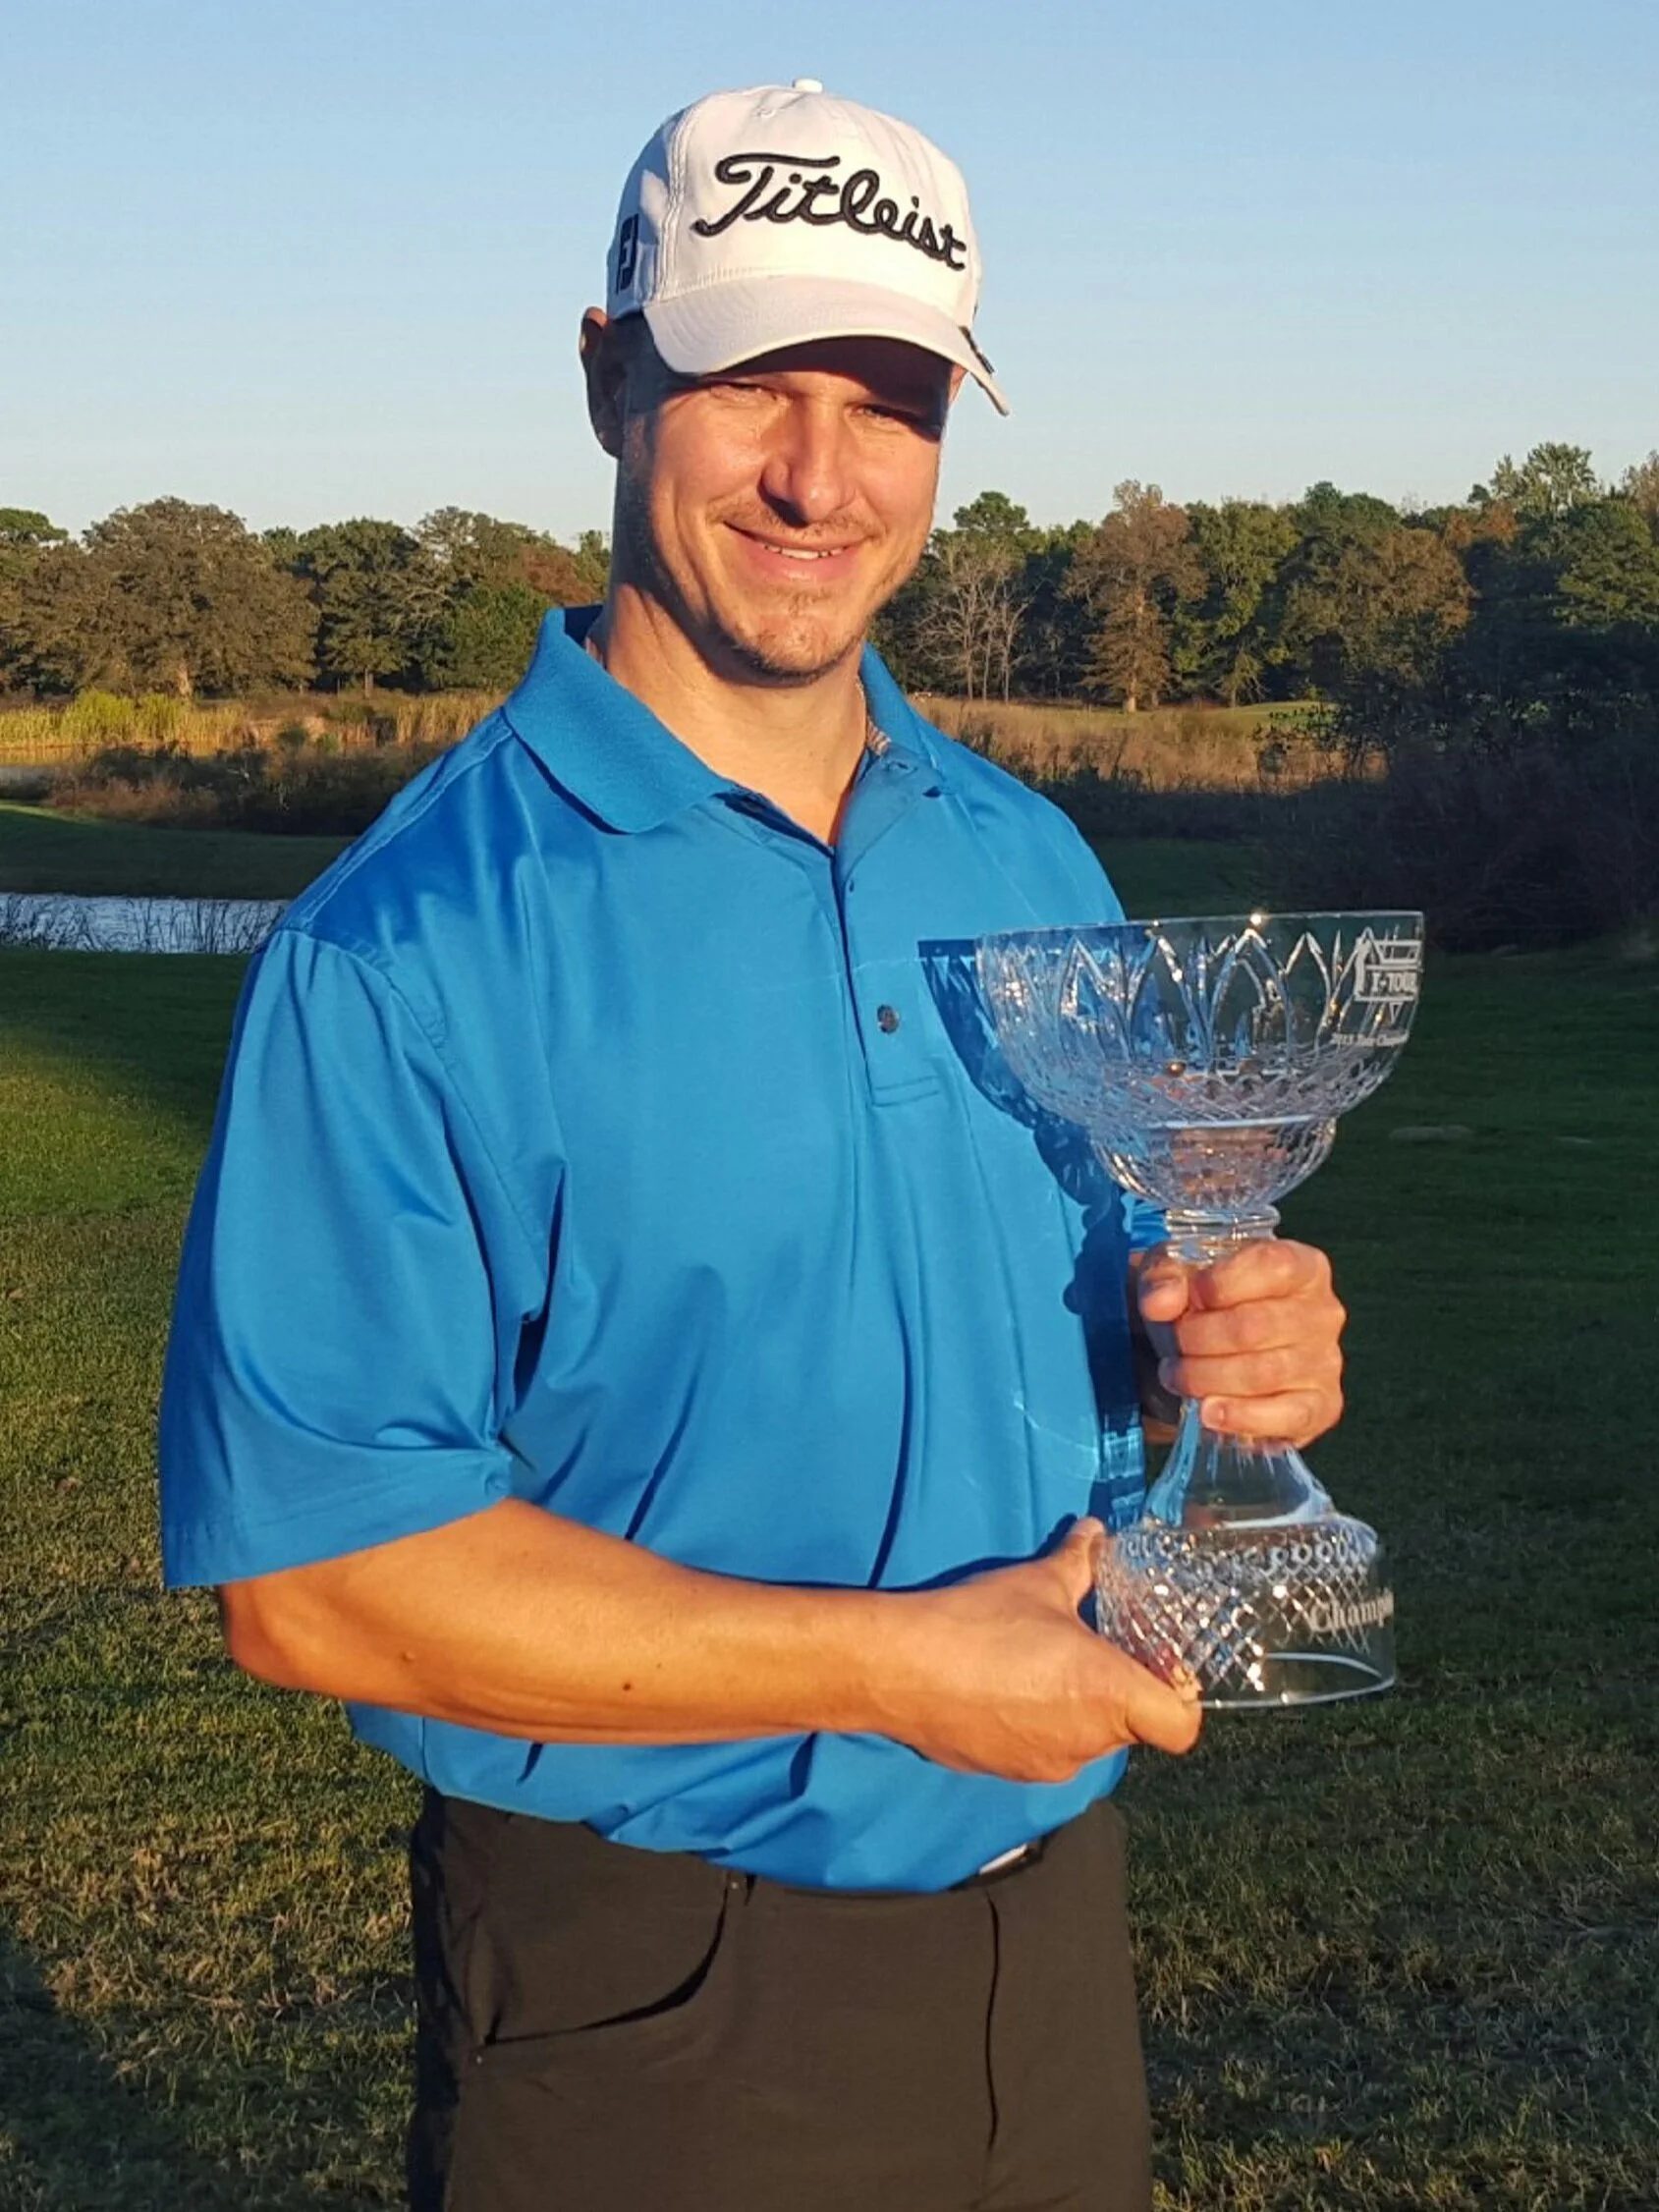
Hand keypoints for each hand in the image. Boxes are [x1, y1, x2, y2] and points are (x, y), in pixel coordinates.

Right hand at [880, 1520, 1201, 1782]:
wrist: (901, 1669)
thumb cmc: (980, 1623)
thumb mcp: (1038, 1582)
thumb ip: (1079, 1561)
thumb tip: (1095, 1532)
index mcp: (1109, 1694)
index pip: (1181, 1726)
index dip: (1179, 1697)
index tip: (1156, 1664)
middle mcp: (1088, 1742)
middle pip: (1132, 1727)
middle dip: (1118, 1690)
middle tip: (1090, 1649)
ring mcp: (1048, 1764)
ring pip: (1086, 1739)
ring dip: (1076, 1708)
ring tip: (1040, 1666)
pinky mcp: (1010, 1773)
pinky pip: (1045, 1751)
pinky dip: (1038, 1725)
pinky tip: (1004, 1688)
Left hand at [1134, 1239, 1345, 1447]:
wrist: (1210, 1353)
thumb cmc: (1201, 1302)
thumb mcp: (1175, 1273)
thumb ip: (1163, 1277)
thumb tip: (1160, 1302)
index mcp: (1302, 1267)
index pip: (1273, 1266)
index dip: (1222, 1282)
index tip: (1191, 1297)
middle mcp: (1323, 1312)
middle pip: (1256, 1326)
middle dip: (1199, 1338)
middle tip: (1172, 1346)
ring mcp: (1326, 1361)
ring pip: (1263, 1373)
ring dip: (1206, 1378)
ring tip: (1176, 1376)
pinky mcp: (1322, 1406)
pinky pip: (1290, 1416)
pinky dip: (1243, 1417)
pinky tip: (1208, 1412)